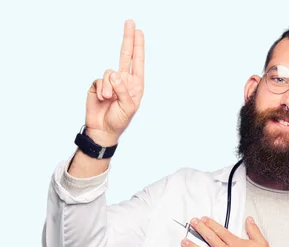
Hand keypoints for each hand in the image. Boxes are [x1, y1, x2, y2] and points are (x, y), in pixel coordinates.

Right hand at [85, 19, 144, 143]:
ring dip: (109, 87)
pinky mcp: (98, 84)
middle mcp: (123, 81)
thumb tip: (115, 73)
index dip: (138, 47)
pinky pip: (100, 80)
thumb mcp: (127, 107)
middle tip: (130, 22)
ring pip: (109, 72)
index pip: (137, 62)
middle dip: (128, 39)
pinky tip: (103, 99)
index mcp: (135, 85)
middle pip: (125, 55)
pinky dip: (102, 89)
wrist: (102, 130)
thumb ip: (123, 90)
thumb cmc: (119, 121)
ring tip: (110, 100)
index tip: (139, 32)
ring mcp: (110, 82)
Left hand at [180, 216, 275, 246]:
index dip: (209, 224)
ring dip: (193, 246)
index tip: (203, 219)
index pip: (219, 230)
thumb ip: (253, 230)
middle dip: (199, 229)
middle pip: (209, 238)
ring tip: (184, 241)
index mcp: (234, 243)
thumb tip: (249, 220)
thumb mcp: (260, 242)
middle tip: (192, 223)